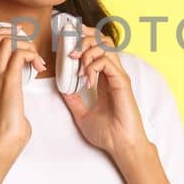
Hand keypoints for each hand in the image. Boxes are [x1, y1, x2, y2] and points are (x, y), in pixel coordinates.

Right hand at [0, 25, 44, 151]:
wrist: (5, 137)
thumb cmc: (8, 123)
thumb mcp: (6, 99)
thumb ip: (12, 88)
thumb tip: (24, 83)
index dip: (6, 35)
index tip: (22, 44)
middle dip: (17, 35)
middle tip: (30, 50)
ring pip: (7, 40)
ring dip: (26, 44)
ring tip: (35, 58)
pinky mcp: (9, 80)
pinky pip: (19, 54)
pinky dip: (32, 54)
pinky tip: (38, 66)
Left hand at [61, 26, 149, 157]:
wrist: (121, 146)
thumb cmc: (108, 134)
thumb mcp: (82, 114)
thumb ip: (73, 99)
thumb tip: (61, 88)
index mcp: (105, 78)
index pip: (97, 48)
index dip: (84, 38)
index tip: (69, 37)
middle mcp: (113, 74)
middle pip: (103, 40)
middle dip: (85, 37)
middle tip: (70, 47)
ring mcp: (119, 76)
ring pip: (106, 46)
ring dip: (87, 50)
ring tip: (76, 63)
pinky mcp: (122, 82)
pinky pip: (107, 62)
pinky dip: (93, 67)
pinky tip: (86, 80)